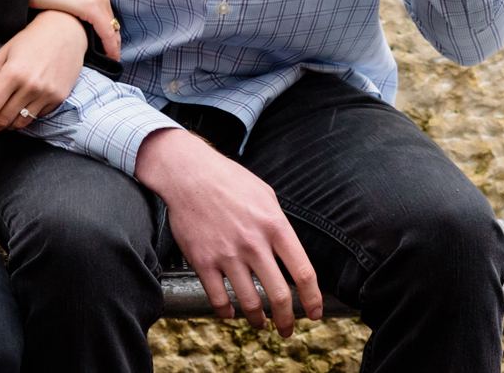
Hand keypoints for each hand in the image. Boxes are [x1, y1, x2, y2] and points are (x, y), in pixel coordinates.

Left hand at [0, 11, 89, 145]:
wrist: (65, 30)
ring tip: (4, 109)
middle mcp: (31, 86)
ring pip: (18, 124)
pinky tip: (26, 98)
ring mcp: (46, 94)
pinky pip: (35, 117)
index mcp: (12, 73)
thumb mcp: (2, 55)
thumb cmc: (31, 40)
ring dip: (5, 124)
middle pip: (1, 121)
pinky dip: (25, 114)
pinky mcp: (58, 99)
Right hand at [28, 0, 120, 59]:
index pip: (108, 21)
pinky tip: (108, 57)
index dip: (111, 39)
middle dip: (113, 45)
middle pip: (113, 26)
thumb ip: (74, 14)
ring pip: (113, 30)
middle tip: (110, 62)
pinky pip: (107, 32)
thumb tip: (75, 32)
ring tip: (109, 62)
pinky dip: (110, 46)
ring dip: (113, 48)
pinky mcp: (90, 6)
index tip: (108, 55)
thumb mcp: (63, 3)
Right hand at [134, 129, 322, 335]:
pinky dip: (226, 312)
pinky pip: (218, 299)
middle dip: (287, 320)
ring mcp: (227, 254)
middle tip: (287, 329)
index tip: (314, 313)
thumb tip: (289, 252)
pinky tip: (230, 313)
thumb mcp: (266, 196)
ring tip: (261, 324)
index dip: (312, 299)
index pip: (303, 272)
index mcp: (274, 226)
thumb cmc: (229, 181)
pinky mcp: (203, 261)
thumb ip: (280, 225)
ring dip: (258, 321)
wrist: (189, 174)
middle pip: (279, 295)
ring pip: (250, 303)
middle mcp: (254, 243)